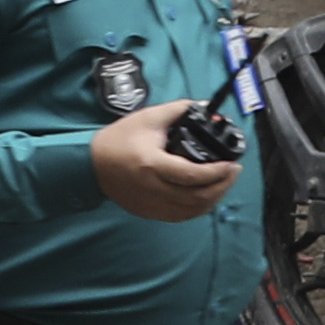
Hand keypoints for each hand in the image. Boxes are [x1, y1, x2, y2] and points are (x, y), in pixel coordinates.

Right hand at [92, 99, 240, 221]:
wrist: (91, 164)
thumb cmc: (118, 140)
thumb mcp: (148, 118)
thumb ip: (178, 110)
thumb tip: (206, 107)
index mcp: (152, 164)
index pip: (193, 175)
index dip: (218, 172)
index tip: (232, 163)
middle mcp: (153, 188)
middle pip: (197, 196)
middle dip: (222, 185)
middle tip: (233, 171)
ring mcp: (151, 204)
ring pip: (192, 210)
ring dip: (213, 198)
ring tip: (223, 182)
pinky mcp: (149, 212)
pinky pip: (181, 216)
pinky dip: (199, 208)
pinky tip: (206, 196)